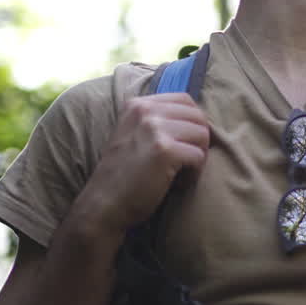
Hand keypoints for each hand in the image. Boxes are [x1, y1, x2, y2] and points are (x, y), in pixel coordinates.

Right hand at [83, 93, 209, 234]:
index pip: (184, 100)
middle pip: (197, 117)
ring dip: (198, 157)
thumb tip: (197, 117)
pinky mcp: (165, 151)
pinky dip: (194, 173)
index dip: (192, 123)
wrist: (103, 205)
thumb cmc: (123, 175)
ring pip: (202, 135)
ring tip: (181, 173)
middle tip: (185, 162)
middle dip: (199, 141)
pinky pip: (199, 156)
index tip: (183, 143)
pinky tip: (178, 183)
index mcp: (138, 104)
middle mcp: (145, 111)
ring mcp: (154, 129)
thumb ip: (156, 120)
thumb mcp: (132, 134)